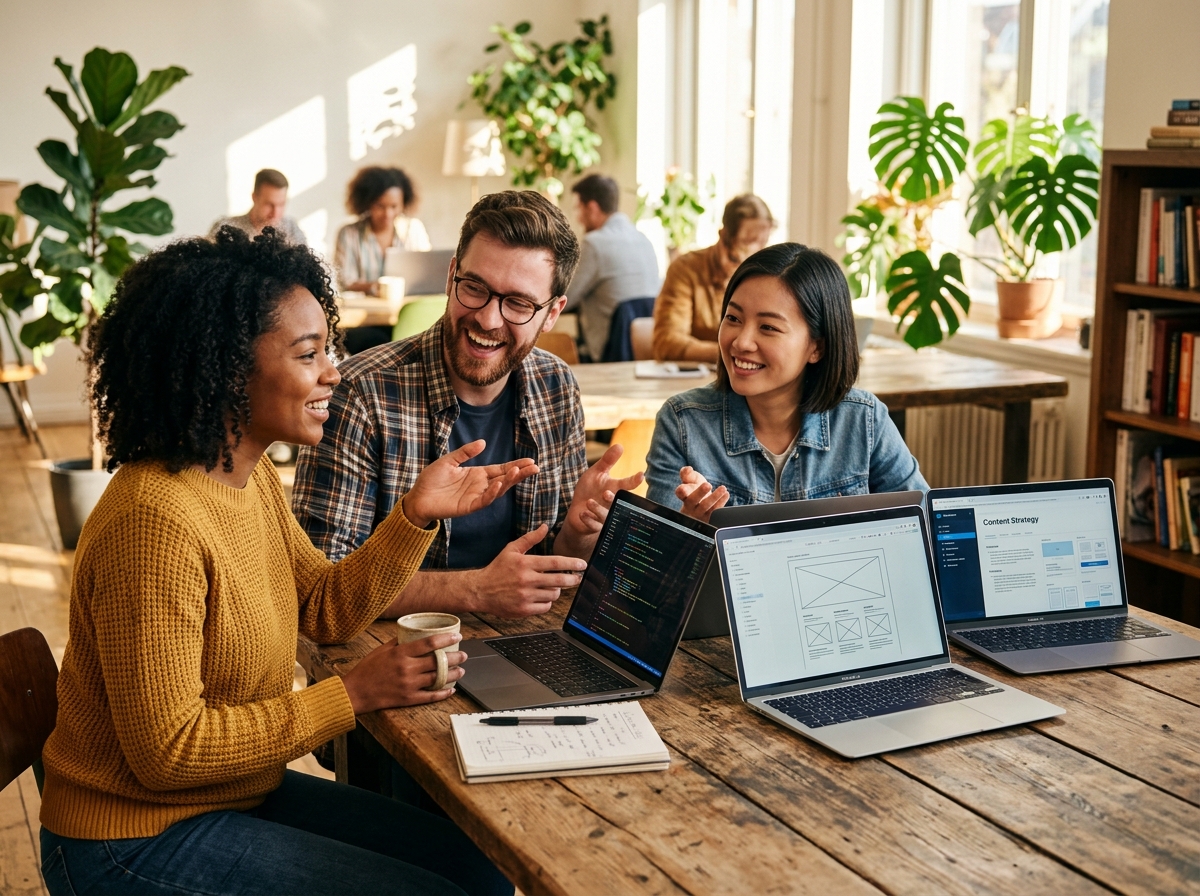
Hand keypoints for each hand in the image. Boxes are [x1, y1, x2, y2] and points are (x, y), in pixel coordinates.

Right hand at [341, 632, 466, 712]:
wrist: (355, 692)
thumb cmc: (367, 669)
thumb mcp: (381, 650)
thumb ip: (398, 642)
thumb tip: (413, 634)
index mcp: (401, 653)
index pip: (429, 643)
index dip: (446, 639)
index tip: (458, 637)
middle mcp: (407, 668)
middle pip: (438, 662)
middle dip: (455, 658)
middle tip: (464, 655)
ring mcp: (409, 685)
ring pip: (438, 678)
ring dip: (453, 675)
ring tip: (461, 671)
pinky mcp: (408, 699)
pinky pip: (430, 696)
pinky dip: (443, 693)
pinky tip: (451, 690)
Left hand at [404, 440, 537, 527]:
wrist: (417, 496)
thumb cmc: (431, 479)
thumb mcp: (449, 460)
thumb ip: (465, 452)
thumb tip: (483, 442)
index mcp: (478, 474)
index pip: (501, 469)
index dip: (516, 465)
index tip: (530, 461)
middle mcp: (480, 485)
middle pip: (505, 479)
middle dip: (520, 473)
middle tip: (535, 467)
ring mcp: (476, 496)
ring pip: (498, 490)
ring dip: (509, 481)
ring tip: (519, 472)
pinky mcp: (468, 506)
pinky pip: (484, 500)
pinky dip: (492, 493)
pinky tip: (499, 484)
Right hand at [468, 525, 586, 617]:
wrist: (480, 590)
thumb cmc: (497, 569)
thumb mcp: (511, 550)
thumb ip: (530, 538)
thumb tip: (545, 526)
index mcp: (525, 564)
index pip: (555, 563)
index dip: (572, 563)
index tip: (583, 565)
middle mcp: (526, 580)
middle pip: (559, 581)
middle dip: (572, 579)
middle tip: (577, 578)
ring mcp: (525, 596)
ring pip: (553, 594)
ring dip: (556, 590)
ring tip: (552, 586)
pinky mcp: (523, 610)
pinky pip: (545, 606)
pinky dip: (547, 602)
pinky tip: (542, 596)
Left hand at [560, 443, 644, 549]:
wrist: (577, 510)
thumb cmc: (589, 489)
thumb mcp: (596, 472)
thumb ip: (608, 460)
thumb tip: (620, 445)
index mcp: (614, 489)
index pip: (627, 485)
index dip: (634, 480)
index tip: (641, 475)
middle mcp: (612, 503)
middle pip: (618, 502)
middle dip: (612, 498)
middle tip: (606, 492)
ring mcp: (605, 516)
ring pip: (606, 516)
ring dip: (598, 509)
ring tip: (589, 502)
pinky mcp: (595, 526)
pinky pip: (595, 526)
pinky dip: (589, 520)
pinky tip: (582, 514)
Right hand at [676, 465, 728, 523]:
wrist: (702, 501)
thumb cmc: (694, 489)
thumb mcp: (690, 479)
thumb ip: (687, 473)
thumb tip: (687, 469)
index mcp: (683, 496)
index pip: (680, 493)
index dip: (681, 491)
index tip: (683, 489)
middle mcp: (689, 507)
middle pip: (693, 500)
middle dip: (700, 493)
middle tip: (707, 485)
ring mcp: (699, 514)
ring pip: (706, 507)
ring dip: (714, 497)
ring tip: (722, 488)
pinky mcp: (708, 519)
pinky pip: (715, 512)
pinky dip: (721, 503)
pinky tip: (726, 494)